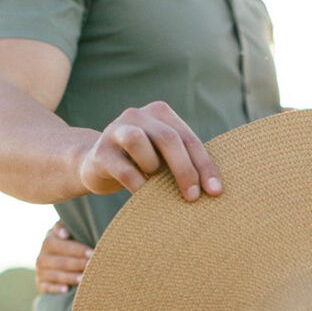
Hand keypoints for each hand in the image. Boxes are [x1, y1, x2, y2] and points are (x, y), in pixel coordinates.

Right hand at [35, 221, 91, 293]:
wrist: (58, 267)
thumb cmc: (73, 248)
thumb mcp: (72, 235)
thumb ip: (73, 229)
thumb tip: (66, 231)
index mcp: (50, 239)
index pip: (59, 243)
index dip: (75, 248)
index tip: (90, 252)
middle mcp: (43, 255)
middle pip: (59, 260)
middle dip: (77, 263)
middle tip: (92, 265)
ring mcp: (40, 271)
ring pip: (54, 274)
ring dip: (69, 276)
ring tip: (83, 278)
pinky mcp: (41, 285)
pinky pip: (47, 287)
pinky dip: (56, 288)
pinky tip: (67, 289)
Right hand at [77, 100, 222, 201]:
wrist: (95, 165)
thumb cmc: (141, 164)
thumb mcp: (164, 157)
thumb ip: (184, 161)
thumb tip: (215, 189)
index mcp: (160, 113)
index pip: (188, 138)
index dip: (204, 166)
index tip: (216, 192)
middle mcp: (137, 115)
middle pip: (168, 139)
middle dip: (185, 170)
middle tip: (193, 197)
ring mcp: (115, 130)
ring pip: (138, 142)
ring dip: (152, 168)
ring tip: (154, 184)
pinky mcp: (101, 152)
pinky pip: (123, 170)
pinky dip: (137, 186)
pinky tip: (143, 197)